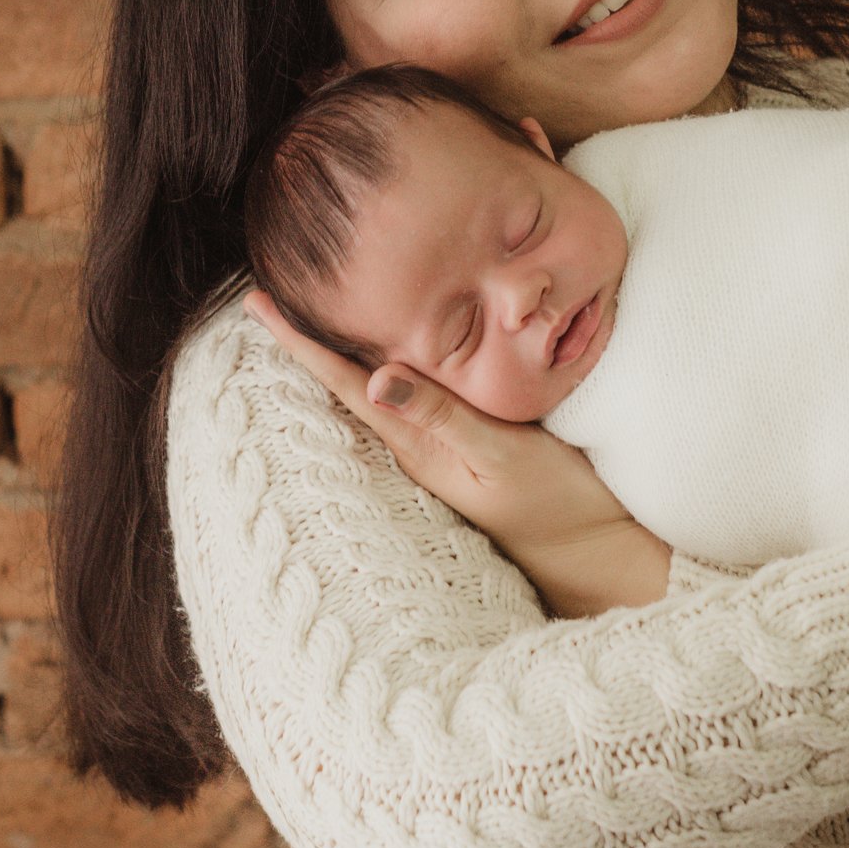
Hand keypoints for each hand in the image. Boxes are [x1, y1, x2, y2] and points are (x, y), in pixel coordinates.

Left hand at [243, 292, 669, 615]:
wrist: (590, 550)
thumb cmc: (553, 503)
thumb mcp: (500, 456)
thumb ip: (444, 416)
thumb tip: (378, 378)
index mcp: (417, 442)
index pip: (345, 383)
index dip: (302, 342)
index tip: (258, 304)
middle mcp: (416, 443)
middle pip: (345, 382)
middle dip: (305, 340)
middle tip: (260, 297)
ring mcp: (438, 446)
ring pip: (372, 387)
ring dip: (336, 351)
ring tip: (300, 314)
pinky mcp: (462, 443)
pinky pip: (409, 394)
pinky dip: (382, 365)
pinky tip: (381, 351)